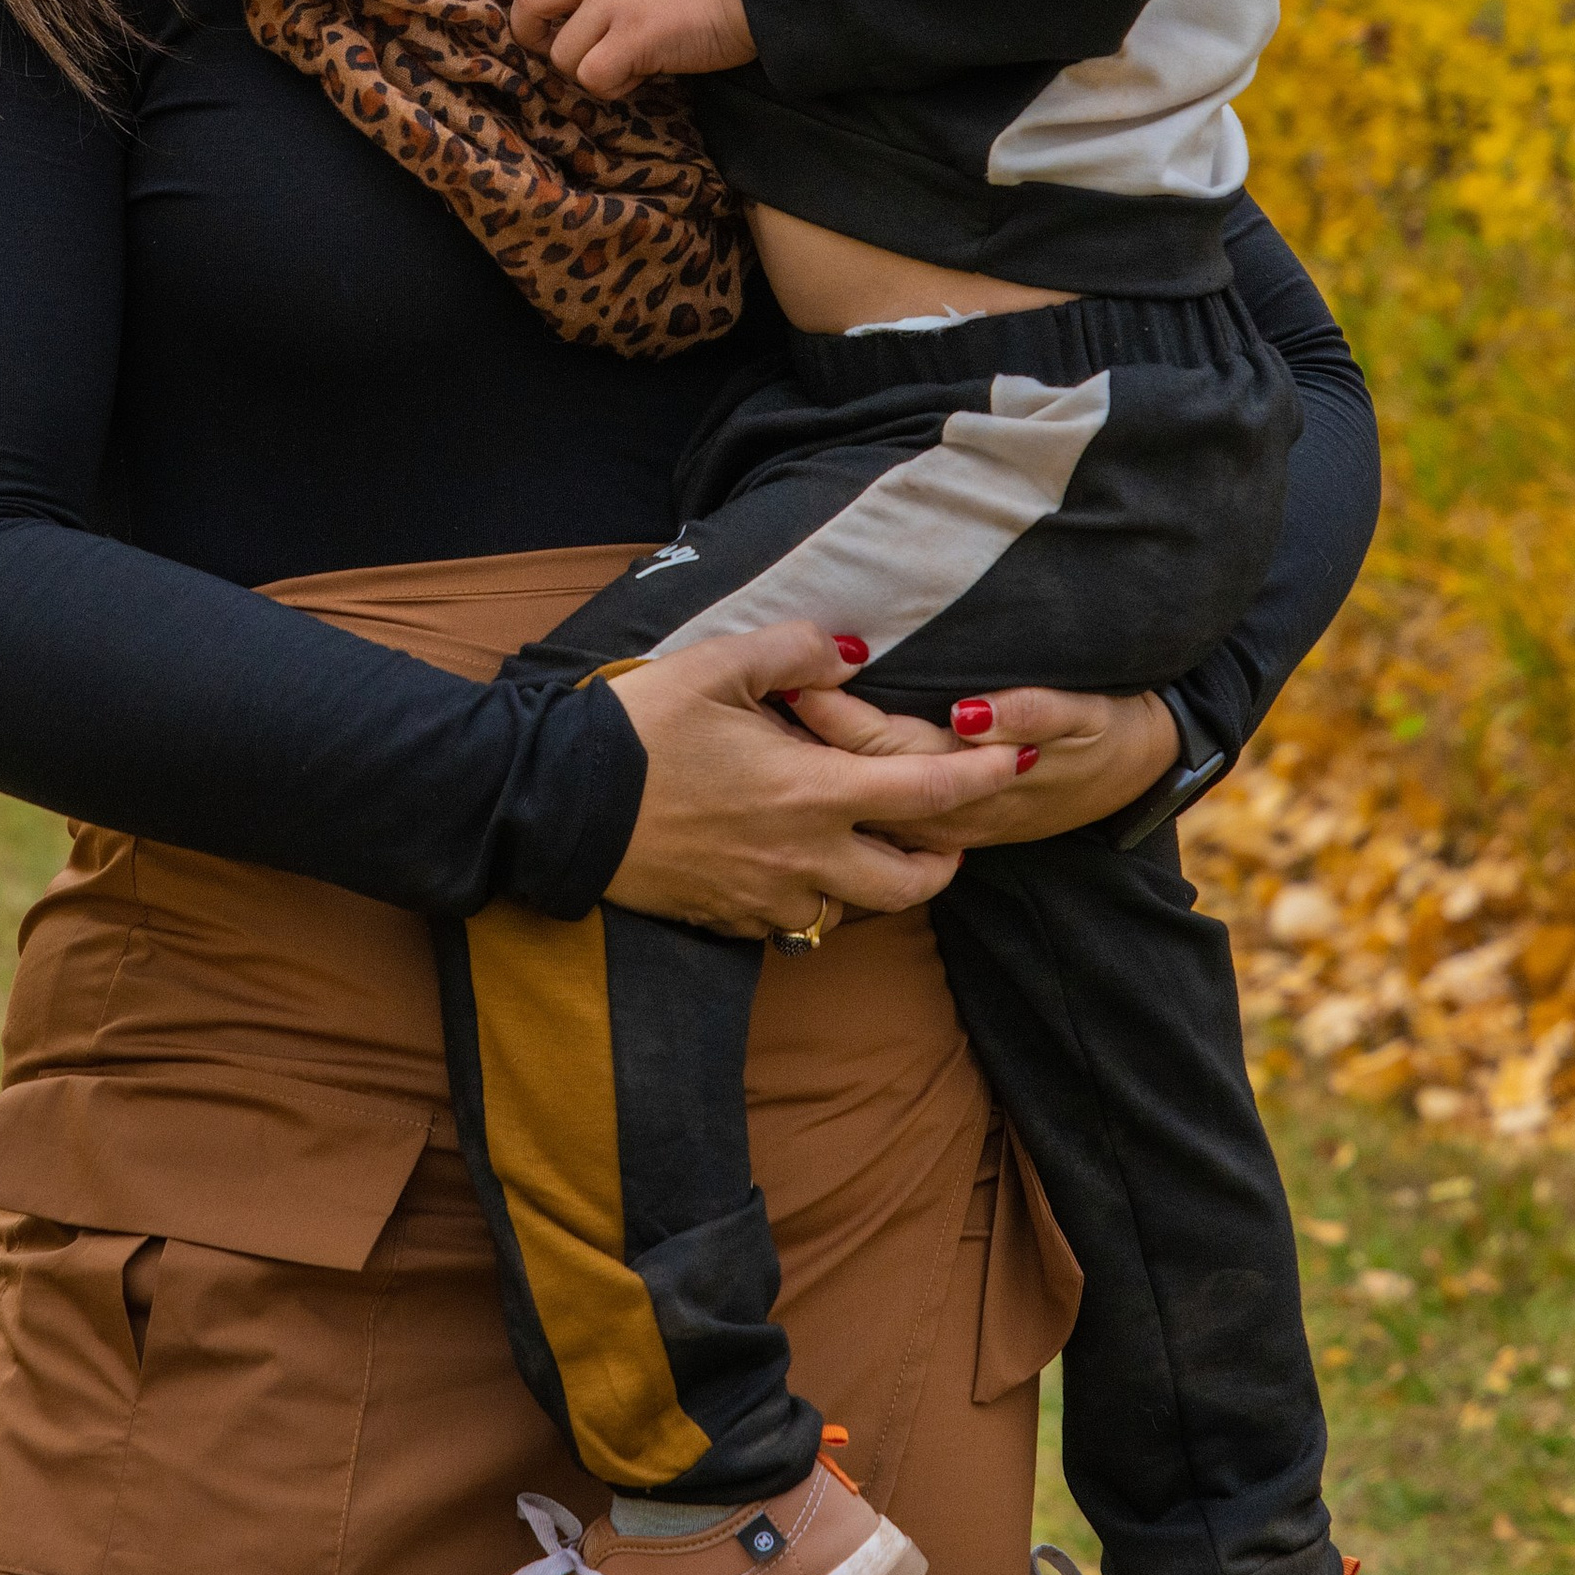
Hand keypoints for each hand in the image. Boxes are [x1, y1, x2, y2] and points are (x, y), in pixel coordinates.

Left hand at [492, 0, 754, 96]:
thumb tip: (583, 12)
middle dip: (526, 31)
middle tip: (549, 47)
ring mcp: (614, 4)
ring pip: (560, 53)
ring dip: (586, 70)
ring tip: (625, 64)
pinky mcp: (632, 39)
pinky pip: (593, 78)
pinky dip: (613, 87)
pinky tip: (641, 75)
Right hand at [600, 617, 1024, 934]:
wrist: (559, 806)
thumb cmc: (638, 729)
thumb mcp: (717, 665)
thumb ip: (797, 651)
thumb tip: (854, 653)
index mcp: (812, 792)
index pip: (928, 793)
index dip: (981, 777)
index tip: (1015, 763)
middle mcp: (803, 858)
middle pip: (908, 883)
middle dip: (944, 860)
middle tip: (951, 835)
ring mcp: (765, 899)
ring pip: (851, 910)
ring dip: (874, 882)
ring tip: (869, 846)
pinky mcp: (727, 920)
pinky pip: (794, 922)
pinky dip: (813, 899)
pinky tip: (796, 866)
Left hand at [787, 679, 1180, 848]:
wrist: (1137, 776)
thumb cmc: (1106, 733)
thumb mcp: (1083, 715)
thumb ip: (1030, 712)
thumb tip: (971, 716)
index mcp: (977, 774)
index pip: (888, 746)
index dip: (839, 714)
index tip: (794, 678)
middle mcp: (951, 811)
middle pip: (860, 779)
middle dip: (811, 739)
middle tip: (760, 695)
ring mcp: (945, 831)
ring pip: (861, 811)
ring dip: (816, 771)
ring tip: (765, 730)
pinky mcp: (945, 832)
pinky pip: (877, 821)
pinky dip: (839, 796)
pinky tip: (801, 771)